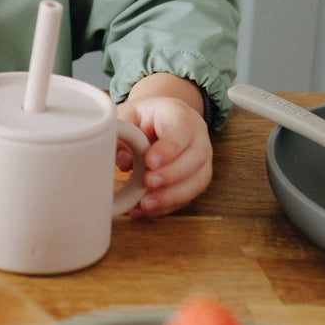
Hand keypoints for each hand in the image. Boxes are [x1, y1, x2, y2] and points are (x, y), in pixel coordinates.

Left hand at [116, 75, 212, 217]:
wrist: (164, 120)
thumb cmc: (147, 117)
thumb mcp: (130, 114)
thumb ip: (124, 131)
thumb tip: (123, 158)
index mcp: (180, 115)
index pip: (181, 131)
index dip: (168, 149)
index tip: (150, 162)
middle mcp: (197, 137)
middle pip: (195, 157)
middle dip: (171, 175)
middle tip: (147, 182)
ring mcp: (202, 159)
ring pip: (197, 180)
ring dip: (171, 196)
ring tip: (146, 204)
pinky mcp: (197, 178)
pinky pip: (189, 196)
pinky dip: (168, 206)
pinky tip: (148, 209)